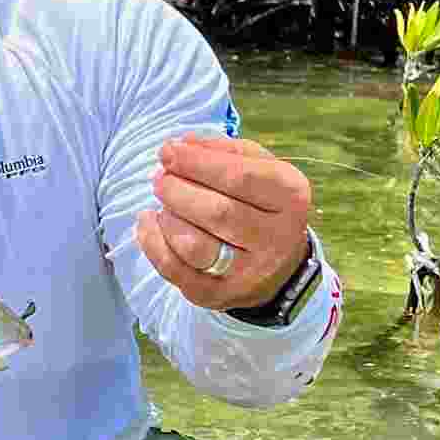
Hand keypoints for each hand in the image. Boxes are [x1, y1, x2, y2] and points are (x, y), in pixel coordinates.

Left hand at [135, 133, 313, 311]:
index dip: (197, 162)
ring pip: (195, 245)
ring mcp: (248, 273)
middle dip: (178, 189)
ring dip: (168, 217)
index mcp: (291, 197)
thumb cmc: (260, 204)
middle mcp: (276, 238)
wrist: (277, 266)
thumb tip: (183, 144)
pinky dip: (152, 242)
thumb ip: (224, 151)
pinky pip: (175, 270)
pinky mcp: (218, 295)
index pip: (240, 177)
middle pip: (217, 212)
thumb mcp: (258, 168)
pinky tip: (148, 222)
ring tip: (162, 202)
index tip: (168, 151)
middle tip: (160, 177)